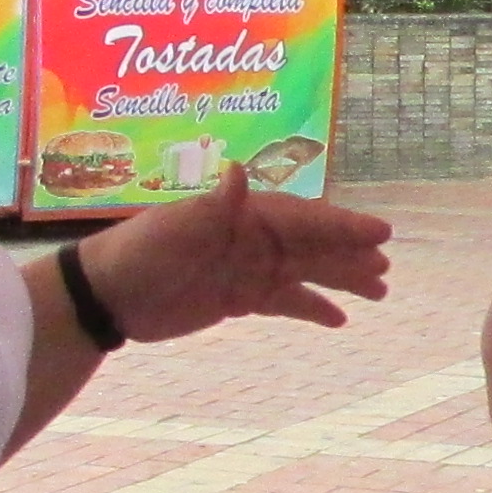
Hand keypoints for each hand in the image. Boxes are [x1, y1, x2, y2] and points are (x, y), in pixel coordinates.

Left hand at [80, 170, 393, 343]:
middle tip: (387, 268)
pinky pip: (284, 301)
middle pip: (314, 245)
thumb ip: (213, 205)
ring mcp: (248, 269)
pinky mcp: (237, 298)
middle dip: (351, 254)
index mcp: (244, 217)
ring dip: (342, 279)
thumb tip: (237, 171)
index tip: (380, 233)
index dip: (342, 226)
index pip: (304, 219)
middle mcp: (253, 239)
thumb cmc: (139, 253)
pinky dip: (312, 308)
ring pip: (306, 272)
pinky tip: (339, 321)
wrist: (105, 294)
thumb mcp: (175, 228)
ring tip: (379, 292)